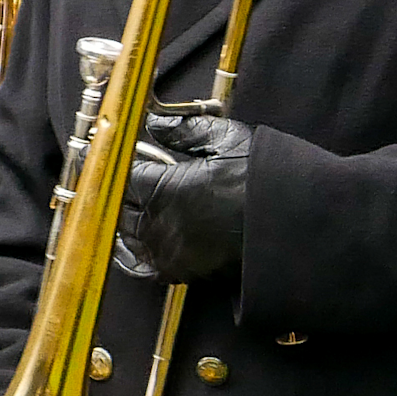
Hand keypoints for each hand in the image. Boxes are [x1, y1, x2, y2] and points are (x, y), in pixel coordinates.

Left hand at [112, 107, 251, 282]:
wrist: (289, 228)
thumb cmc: (261, 179)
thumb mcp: (226, 140)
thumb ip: (184, 130)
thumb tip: (155, 124)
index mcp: (164, 188)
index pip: (122, 174)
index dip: (114, 161)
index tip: (107, 152)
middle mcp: (159, 223)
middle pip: (119, 208)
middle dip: (116, 192)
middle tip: (115, 180)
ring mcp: (169, 251)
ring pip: (127, 237)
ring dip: (122, 221)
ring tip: (122, 208)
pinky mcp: (183, 272)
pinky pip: (143, 268)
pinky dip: (131, 256)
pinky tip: (130, 246)